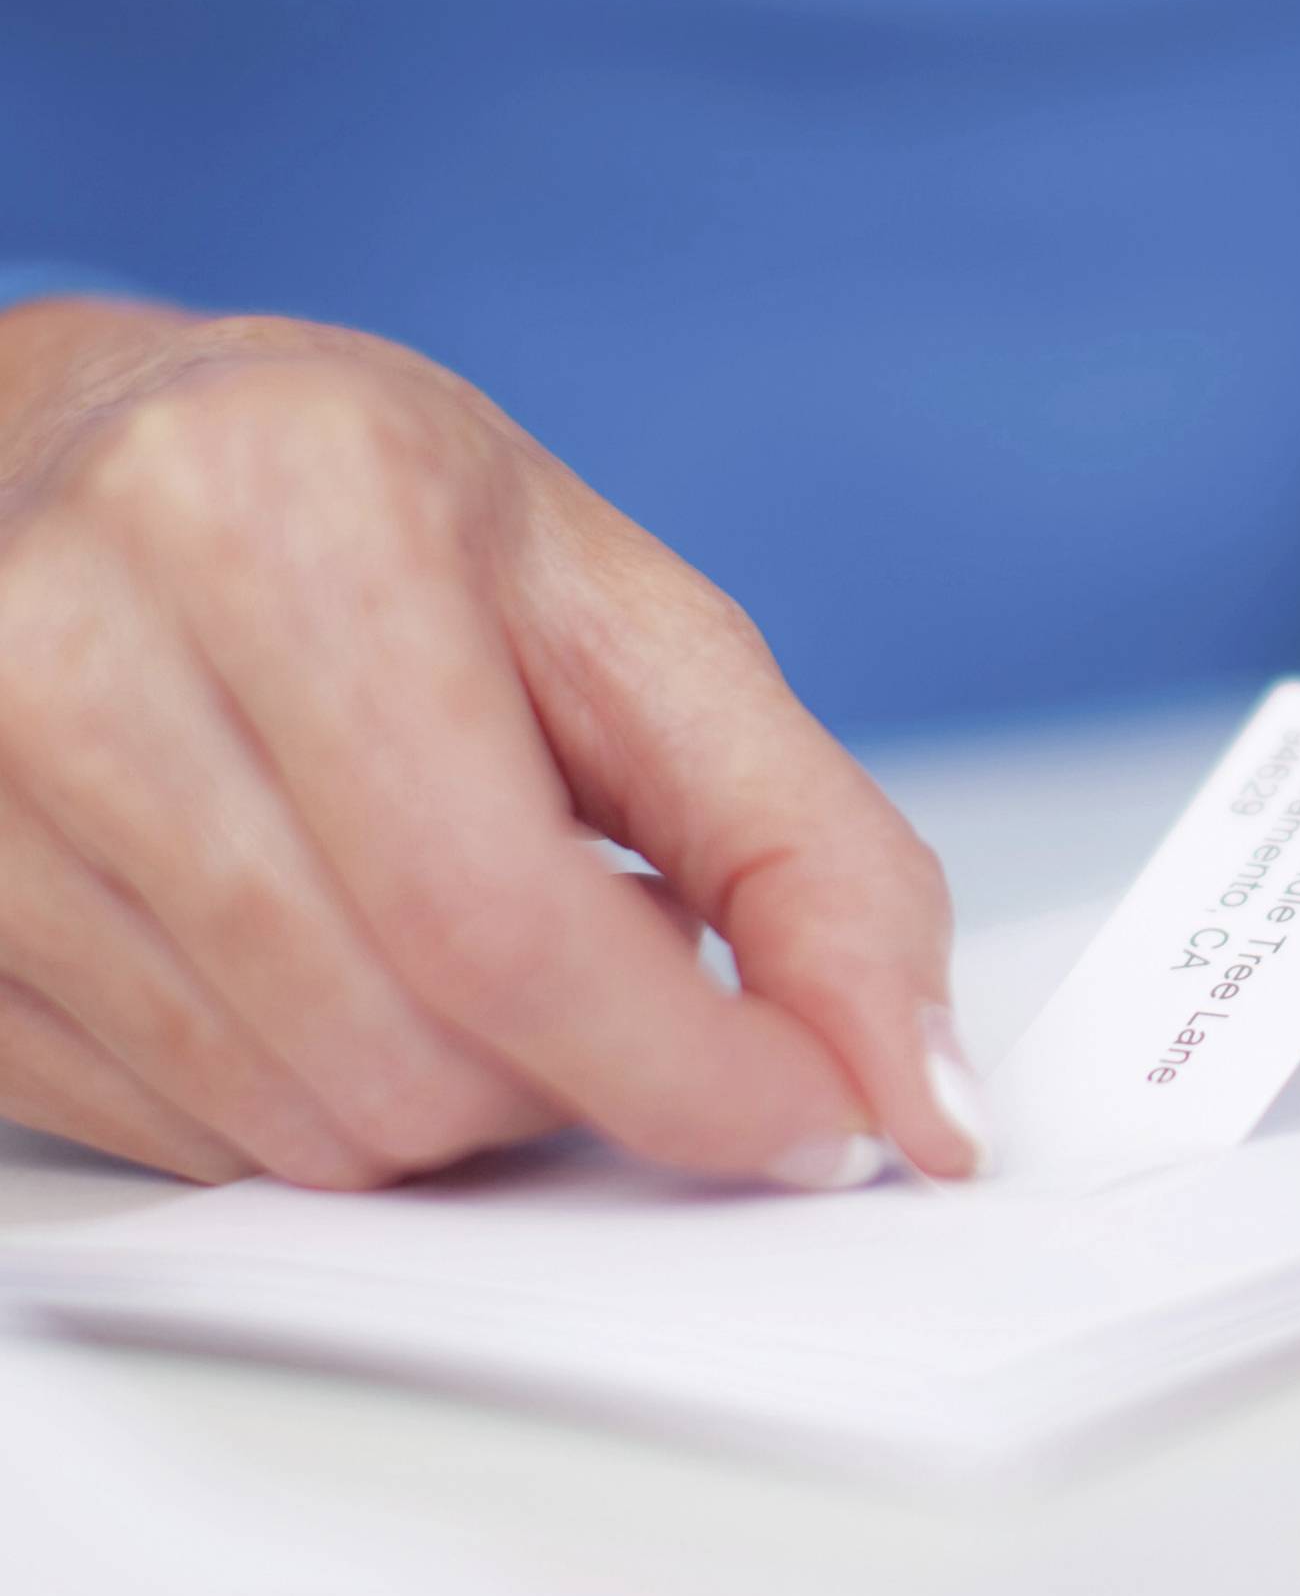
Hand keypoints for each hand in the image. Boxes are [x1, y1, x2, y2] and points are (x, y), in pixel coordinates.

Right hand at [0, 303, 986, 1187]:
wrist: (89, 457)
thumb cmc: (377, 520)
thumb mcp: (632, 622)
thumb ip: (809, 849)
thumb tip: (919, 1092)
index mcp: (282, 516)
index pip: (499, 919)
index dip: (692, 1068)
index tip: (823, 1119)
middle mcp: (68, 648)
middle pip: (400, 1053)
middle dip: (581, 1072)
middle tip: (623, 950)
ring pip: (295, 1127)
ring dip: (456, 1090)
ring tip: (470, 918)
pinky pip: (185, 1138)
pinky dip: (322, 1094)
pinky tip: (338, 950)